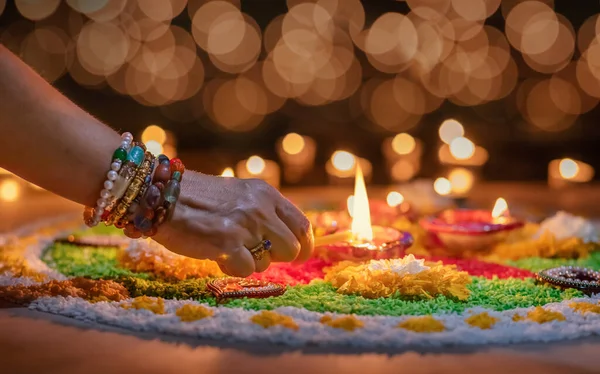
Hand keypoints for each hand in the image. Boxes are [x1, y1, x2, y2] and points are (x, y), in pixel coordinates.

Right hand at [153, 171, 313, 276]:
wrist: (162, 195)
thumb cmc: (198, 198)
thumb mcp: (239, 194)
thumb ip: (263, 212)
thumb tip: (287, 239)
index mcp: (265, 194)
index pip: (302, 224)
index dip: (303, 244)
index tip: (298, 255)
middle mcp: (259, 208)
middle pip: (291, 248)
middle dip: (275, 257)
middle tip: (255, 253)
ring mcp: (244, 226)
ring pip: (268, 262)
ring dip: (251, 262)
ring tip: (229, 248)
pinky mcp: (226, 244)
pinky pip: (246, 270)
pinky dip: (233, 267)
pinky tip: (217, 254)